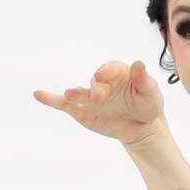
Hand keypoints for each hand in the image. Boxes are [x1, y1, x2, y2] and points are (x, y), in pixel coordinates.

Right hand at [35, 60, 163, 144]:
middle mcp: (101, 82)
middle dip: (96, 90)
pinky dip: (50, 99)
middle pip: (95, 83)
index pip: (109, 68)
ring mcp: (89, 97)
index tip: (103, 75)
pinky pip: (63, 104)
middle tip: (99, 98)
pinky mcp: (81, 110)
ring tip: (70, 94)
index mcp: (117, 73)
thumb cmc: (147, 104)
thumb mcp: (150, 92)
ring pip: (79, 93)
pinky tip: (38, 94)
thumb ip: (143, 80)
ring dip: (74, 93)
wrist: (142, 126)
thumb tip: (138, 63)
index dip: (106, 71)